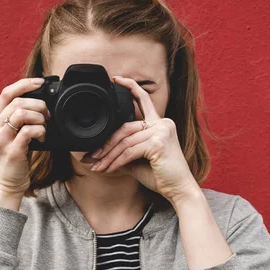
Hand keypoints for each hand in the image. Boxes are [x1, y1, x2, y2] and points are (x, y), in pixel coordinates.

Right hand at [0, 78, 49, 204]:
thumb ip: (20, 119)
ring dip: (39, 117)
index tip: (40, 82)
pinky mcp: (11, 151)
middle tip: (47, 115)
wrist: (6, 184)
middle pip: (18, 102)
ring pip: (21, 113)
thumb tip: (42, 104)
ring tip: (44, 127)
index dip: (24, 84)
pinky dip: (40, 131)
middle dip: (38, 104)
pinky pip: (28, 131)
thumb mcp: (12, 135)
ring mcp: (1, 139)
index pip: (7, 93)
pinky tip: (42, 138)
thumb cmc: (13, 158)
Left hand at [90, 76, 199, 202]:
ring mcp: (162, 131)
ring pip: (125, 141)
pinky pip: (130, 151)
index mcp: (159, 123)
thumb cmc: (160, 176)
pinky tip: (109, 169)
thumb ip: (123, 151)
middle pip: (125, 128)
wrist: (179, 190)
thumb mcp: (138, 160)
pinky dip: (116, 162)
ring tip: (97, 167)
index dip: (130, 87)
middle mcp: (162, 123)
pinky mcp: (158, 143)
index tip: (116, 79)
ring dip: (108, 156)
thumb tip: (97, 152)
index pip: (143, 100)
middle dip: (106, 143)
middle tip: (91, 156)